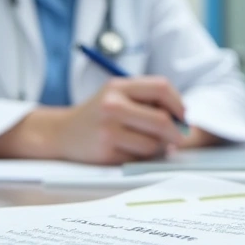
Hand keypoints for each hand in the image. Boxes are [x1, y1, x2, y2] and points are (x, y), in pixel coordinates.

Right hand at [52, 76, 185, 164]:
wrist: (62, 132)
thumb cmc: (98, 113)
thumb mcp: (117, 94)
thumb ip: (147, 99)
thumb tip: (183, 120)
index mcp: (118, 86)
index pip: (161, 88)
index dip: (178, 103)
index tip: (183, 115)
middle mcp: (112, 105)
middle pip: (162, 120)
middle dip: (176, 131)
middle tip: (179, 137)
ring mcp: (108, 130)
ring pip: (153, 143)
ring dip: (158, 147)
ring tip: (147, 142)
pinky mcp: (106, 152)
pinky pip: (139, 158)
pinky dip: (142, 157)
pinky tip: (130, 150)